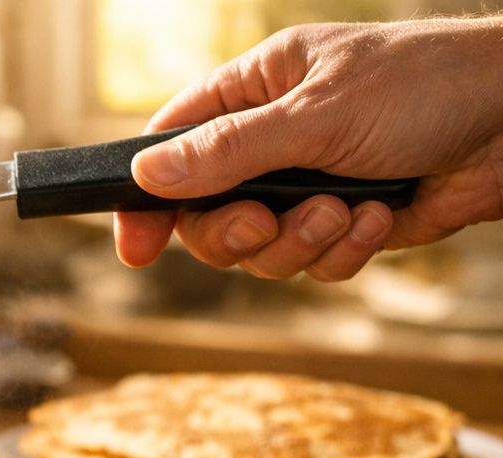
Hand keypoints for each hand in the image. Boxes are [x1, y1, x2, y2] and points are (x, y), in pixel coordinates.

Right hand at [114, 18, 502, 279]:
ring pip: (260, 250)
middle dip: (235, 233)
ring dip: (301, 242)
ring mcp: (309, 186)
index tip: (137, 246)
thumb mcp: (315, 115)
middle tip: (262, 225)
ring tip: (347, 209)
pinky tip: (382, 216)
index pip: (172, 146)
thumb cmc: (427, 86)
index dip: (146, 197)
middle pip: (207, 215)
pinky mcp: (347, 224)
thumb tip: (147, 173)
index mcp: (255, 91)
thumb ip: (228, 151)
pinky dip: (344, 250)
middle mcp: (273, 142)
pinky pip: (313, 264)